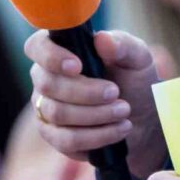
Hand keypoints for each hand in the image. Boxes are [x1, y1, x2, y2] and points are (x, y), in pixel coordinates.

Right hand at [24, 27, 167, 176]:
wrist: (143, 117)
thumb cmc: (133, 80)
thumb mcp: (137, 58)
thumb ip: (123, 46)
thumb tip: (102, 39)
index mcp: (61, 50)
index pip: (36, 47)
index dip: (51, 57)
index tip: (78, 66)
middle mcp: (46, 78)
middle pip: (48, 85)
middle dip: (86, 92)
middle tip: (116, 92)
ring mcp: (46, 108)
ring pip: (58, 113)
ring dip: (96, 114)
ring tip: (124, 111)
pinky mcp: (54, 136)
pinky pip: (66, 140)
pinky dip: (97, 136)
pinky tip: (119, 129)